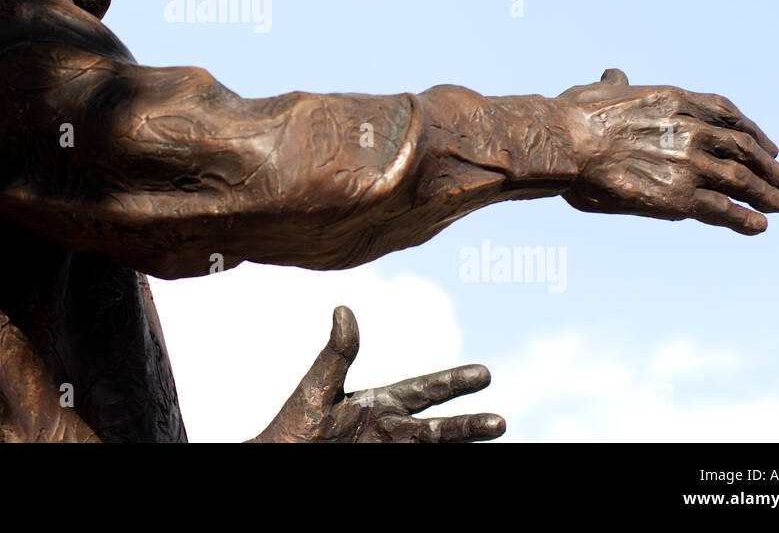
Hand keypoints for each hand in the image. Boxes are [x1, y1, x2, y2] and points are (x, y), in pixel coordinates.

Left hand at [249, 305, 504, 442]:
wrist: (278, 460)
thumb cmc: (292, 427)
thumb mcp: (317, 389)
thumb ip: (336, 355)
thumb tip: (343, 310)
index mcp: (378, 404)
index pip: (424, 390)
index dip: (453, 382)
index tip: (484, 375)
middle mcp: (389, 429)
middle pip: (437, 428)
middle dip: (467, 425)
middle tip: (500, 422)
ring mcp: (387, 452)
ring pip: (432, 449)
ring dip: (459, 445)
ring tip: (493, 436)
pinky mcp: (383, 468)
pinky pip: (420, 467)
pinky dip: (440, 463)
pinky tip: (462, 460)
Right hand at [558, 68, 778, 234]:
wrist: (564, 142)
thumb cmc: (571, 115)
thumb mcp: (598, 90)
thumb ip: (614, 86)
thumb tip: (613, 75)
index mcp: (675, 99)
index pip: (727, 113)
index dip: (753, 131)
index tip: (766, 145)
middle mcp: (691, 129)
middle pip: (744, 148)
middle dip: (768, 166)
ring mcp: (688, 163)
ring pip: (741, 180)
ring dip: (765, 194)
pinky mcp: (678, 196)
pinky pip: (722, 210)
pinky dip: (744, 219)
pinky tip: (758, 226)